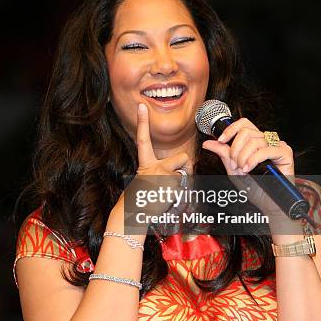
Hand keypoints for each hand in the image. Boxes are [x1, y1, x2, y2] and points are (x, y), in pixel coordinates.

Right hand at [121, 104, 191, 228]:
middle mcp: (153, 166)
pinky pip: (185, 187)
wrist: (133, 215)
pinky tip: (167, 200)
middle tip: (178, 180)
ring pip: (185, 174)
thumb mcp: (149, 183)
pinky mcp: (169, 184)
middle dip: (187, 168)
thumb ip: (162, 174)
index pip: (143, 139)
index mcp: (145, 164)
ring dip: (183, 184)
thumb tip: (180, 173)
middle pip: (183, 158)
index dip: (143, 122)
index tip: (142, 106)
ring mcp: (162, 175)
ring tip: (168, 194)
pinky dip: (181, 195)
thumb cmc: (142, 201)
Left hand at [201, 117, 296, 219]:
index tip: (221, 140)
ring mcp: (277, 146)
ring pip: (255, 140)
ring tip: (243, 169)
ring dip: (243, 156)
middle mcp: (266, 142)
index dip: (230, 129)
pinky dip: (254, 159)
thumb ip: (223, 154)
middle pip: (246, 131)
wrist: (267, 203)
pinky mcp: (285, 154)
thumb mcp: (233, 169)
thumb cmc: (254, 188)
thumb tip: (208, 143)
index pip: (243, 124)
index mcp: (255, 142)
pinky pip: (266, 149)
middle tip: (235, 164)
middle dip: (235, 149)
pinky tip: (249, 169)